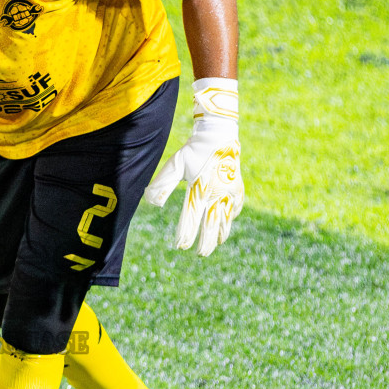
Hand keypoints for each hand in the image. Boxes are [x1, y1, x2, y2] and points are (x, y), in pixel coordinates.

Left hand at [144, 78, 243, 255]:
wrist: (218, 134)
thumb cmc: (193, 150)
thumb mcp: (175, 164)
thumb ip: (162, 184)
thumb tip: (150, 201)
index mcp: (199, 189)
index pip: (191, 218)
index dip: (185, 234)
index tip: (180, 246)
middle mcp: (216, 193)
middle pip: (211, 225)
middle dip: (205, 242)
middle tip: (199, 254)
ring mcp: (229, 191)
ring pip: (226, 219)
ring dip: (220, 233)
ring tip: (216, 244)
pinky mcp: (237, 187)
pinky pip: (236, 206)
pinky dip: (231, 215)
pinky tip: (227, 220)